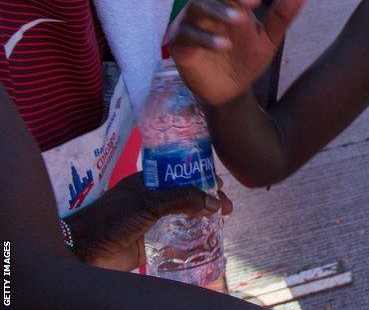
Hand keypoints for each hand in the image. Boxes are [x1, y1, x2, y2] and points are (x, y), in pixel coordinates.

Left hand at [64, 173, 231, 270]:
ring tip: (222, 224)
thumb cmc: (109, 220)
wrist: (82, 253)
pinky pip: (177, 241)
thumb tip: (214, 202)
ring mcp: (152, 223)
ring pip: (184, 219)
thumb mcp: (147, 202)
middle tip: (227, 208)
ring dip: (204, 220)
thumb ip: (181, 199)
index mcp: (148, 182)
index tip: (222, 184)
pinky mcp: (151, 245)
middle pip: (187, 197)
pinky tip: (207, 242)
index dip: (202, 177)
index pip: (181, 174)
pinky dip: (193, 241)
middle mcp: (152, 201)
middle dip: (208, 200)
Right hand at [170, 0, 307, 105]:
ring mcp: (193, 22)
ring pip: (199, 6)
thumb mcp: (269, 37)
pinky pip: (188, 35)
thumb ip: (282, 15)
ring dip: (219, 10)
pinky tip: (224, 45)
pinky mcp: (181, 43)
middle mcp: (212, 5)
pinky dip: (206, 38)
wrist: (231, 90)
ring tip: (239, 19)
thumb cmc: (247, 57)